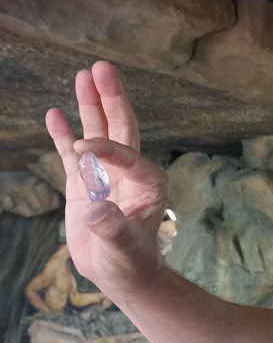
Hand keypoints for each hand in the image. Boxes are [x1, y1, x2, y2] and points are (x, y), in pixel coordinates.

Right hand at [45, 61, 168, 302]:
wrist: (121, 274)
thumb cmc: (130, 263)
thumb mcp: (124, 250)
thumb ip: (113, 230)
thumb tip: (97, 210)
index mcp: (148, 182)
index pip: (126, 154)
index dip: (104, 147)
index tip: (80, 147)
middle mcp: (130, 171)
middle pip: (120, 126)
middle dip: (111, 97)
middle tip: (100, 67)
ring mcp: (107, 174)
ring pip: (99, 132)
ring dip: (91, 104)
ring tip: (84, 74)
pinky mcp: (86, 183)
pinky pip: (73, 152)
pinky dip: (64, 133)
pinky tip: (54, 113)